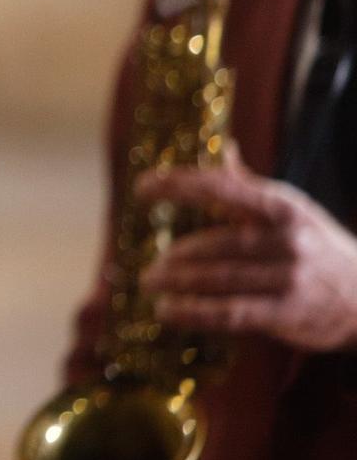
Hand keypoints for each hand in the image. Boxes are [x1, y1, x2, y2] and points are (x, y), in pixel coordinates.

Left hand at [139, 150, 356, 351]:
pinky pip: (230, 313)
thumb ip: (251, 184)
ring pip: (218, 278)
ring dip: (177, 281)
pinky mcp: (287, 313)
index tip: (141, 187)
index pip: (223, 187)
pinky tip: (167, 311)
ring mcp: (289, 278)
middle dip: (176, 254)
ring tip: (150, 282)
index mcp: (283, 207)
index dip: (179, 184)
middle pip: (216, 244)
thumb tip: (225, 145)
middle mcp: (287, 240)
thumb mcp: (292, 209)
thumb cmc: (317, 246)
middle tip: (149, 262)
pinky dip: (193, 312)